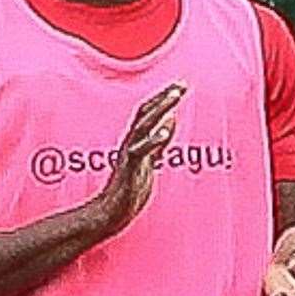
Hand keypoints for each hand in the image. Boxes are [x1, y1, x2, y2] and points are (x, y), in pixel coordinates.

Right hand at [86, 82, 184, 237]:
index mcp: (136, 140)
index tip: (181, 84)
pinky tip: (164, 130)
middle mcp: (131, 142)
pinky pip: (140, 151)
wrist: (113, 211)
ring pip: (143, 126)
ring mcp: (130, 154)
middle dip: (164, 98)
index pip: (149, 112)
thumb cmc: (131, 185)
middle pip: (146, 113)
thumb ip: (160, 139)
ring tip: (175, 98)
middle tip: (181, 84)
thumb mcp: (150, 158)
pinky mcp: (130, 169)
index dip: (164, 97)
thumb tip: (172, 117)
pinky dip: (153, 139)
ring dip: (159, 110)